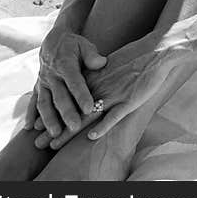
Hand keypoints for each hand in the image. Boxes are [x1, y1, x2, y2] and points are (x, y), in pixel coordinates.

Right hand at [27, 27, 106, 143]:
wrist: (53, 41)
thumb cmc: (75, 46)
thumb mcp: (85, 45)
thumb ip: (92, 55)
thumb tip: (101, 63)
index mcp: (66, 65)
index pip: (75, 83)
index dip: (81, 96)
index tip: (89, 108)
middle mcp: (52, 76)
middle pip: (60, 97)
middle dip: (67, 113)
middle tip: (75, 127)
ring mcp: (43, 83)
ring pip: (44, 103)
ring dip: (48, 119)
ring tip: (55, 134)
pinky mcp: (37, 87)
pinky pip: (32, 102)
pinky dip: (30, 114)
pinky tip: (29, 128)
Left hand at [33, 39, 170, 148]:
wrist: (157, 51)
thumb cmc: (137, 57)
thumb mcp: (112, 64)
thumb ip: (99, 75)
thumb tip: (89, 83)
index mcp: (94, 79)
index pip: (67, 99)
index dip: (53, 114)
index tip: (38, 126)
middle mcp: (99, 88)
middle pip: (72, 111)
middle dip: (54, 128)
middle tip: (38, 143)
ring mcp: (114, 95)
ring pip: (87, 116)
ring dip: (70, 132)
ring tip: (55, 146)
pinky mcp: (130, 101)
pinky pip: (114, 116)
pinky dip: (102, 126)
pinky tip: (91, 137)